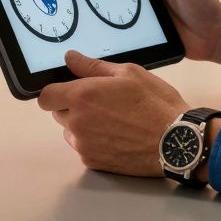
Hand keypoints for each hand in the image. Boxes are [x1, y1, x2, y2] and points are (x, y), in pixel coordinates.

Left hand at [38, 51, 189, 176]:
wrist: (175, 141)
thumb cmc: (155, 103)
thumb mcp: (128, 73)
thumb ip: (93, 66)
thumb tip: (70, 57)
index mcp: (82, 96)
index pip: (45, 97)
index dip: (56, 92)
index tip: (70, 89)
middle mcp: (77, 123)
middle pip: (58, 114)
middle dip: (73, 107)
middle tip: (101, 102)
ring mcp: (84, 146)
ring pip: (70, 132)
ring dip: (82, 125)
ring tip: (112, 120)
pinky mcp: (93, 162)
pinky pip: (84, 148)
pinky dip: (94, 142)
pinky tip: (117, 136)